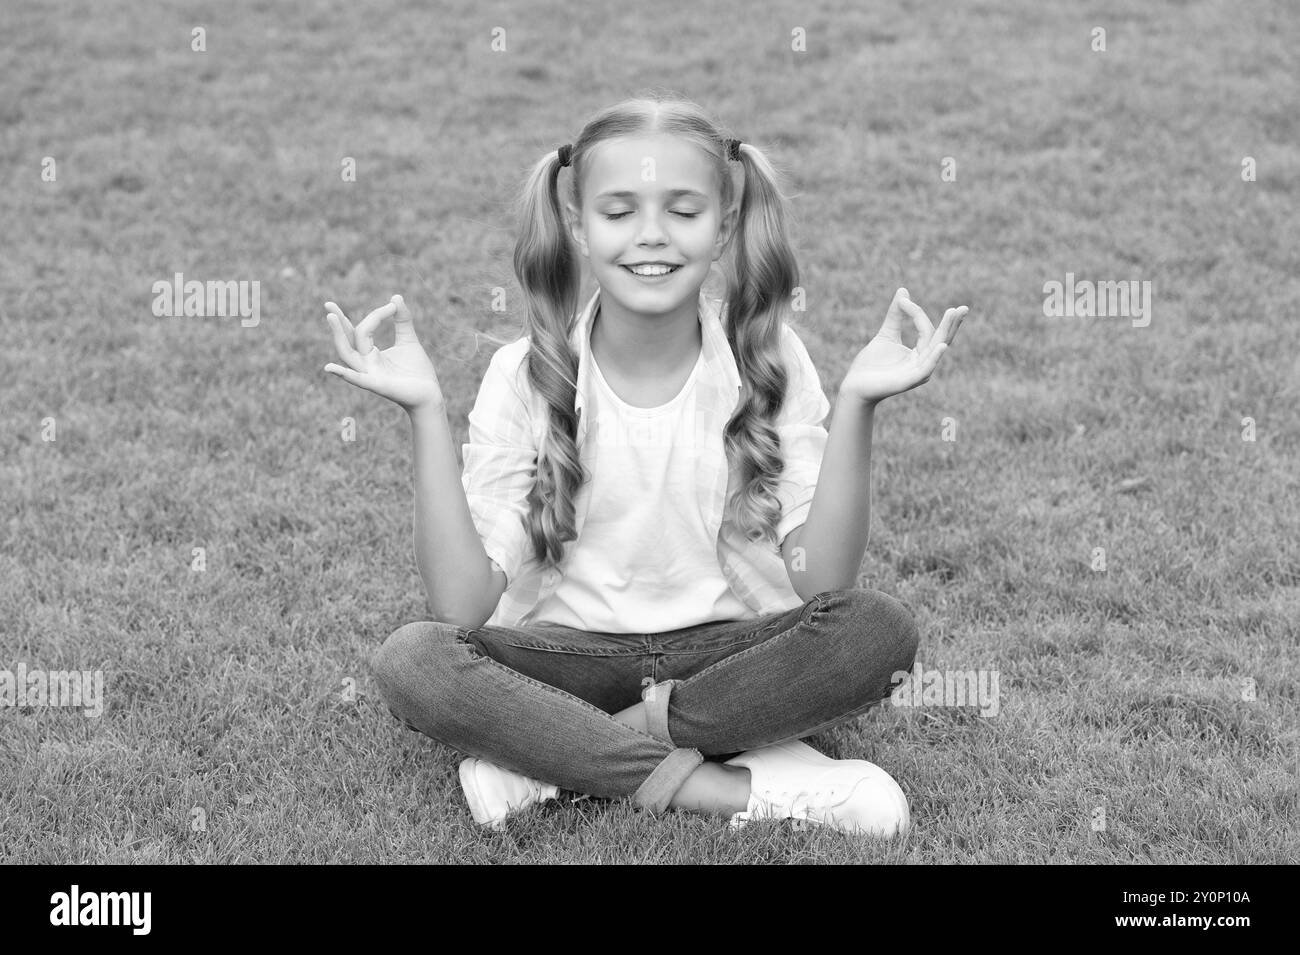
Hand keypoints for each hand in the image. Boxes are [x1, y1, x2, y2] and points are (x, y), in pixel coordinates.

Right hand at [322, 295, 443, 411]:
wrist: (430, 394)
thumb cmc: (417, 371)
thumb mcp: (408, 340)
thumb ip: (402, 320)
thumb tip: (396, 297)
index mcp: (371, 354)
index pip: (360, 331)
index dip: (372, 316)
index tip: (391, 305)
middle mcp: (366, 364)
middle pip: (347, 342)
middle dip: (337, 324)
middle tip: (328, 305)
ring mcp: (370, 375)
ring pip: (348, 355)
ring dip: (339, 336)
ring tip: (331, 317)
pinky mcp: (378, 386)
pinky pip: (358, 379)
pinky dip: (345, 374)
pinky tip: (330, 367)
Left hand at [840, 288, 968, 403]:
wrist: (854, 385)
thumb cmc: (871, 364)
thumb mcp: (886, 334)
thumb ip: (896, 315)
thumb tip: (903, 290)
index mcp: (919, 354)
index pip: (927, 330)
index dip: (917, 313)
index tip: (904, 300)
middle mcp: (922, 363)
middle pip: (941, 340)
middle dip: (951, 324)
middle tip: (963, 308)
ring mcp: (917, 374)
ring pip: (935, 350)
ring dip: (945, 332)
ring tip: (953, 315)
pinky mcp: (908, 382)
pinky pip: (925, 369)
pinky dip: (934, 357)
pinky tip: (941, 345)